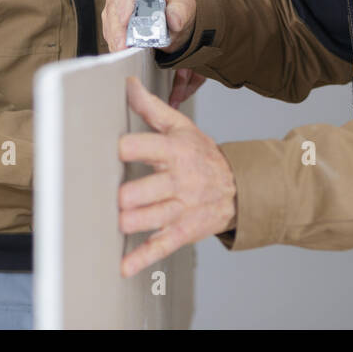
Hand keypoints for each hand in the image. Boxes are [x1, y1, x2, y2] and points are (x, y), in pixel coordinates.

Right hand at [102, 0, 196, 52]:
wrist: (173, 20)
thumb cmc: (175, 6)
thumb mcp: (184, 5)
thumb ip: (181, 10)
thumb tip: (175, 20)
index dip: (124, 3)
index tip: (124, 20)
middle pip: (113, 7)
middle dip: (117, 29)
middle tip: (123, 46)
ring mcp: (115, 10)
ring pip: (109, 24)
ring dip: (116, 40)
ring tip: (124, 53)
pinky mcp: (113, 27)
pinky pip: (111, 36)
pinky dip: (117, 46)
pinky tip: (124, 54)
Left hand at [117, 76, 236, 277]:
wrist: (239, 187)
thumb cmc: (202, 155)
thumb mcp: (181, 127)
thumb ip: (151, 108)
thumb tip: (129, 85)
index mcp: (176, 151)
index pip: (151, 147)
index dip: (131, 148)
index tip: (113, 149)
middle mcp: (179, 180)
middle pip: (153, 187)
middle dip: (134, 193)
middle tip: (118, 195)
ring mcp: (182, 208)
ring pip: (157, 217)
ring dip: (138, 222)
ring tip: (120, 223)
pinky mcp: (183, 231)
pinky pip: (162, 246)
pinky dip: (143, 258)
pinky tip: (125, 267)